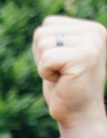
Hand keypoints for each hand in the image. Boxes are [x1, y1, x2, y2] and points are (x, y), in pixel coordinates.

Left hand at [34, 15, 106, 137]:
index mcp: (91, 28)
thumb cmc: (65, 86)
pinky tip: (62, 80)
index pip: (48, 23)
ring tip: (62, 75)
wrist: (79, 114)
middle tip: (61, 72)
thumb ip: (56, 36)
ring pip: (43, 43)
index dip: (44, 48)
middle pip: (42, 32)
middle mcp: (96, 31)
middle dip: (43, 56)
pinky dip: (46, 73)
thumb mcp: (60, 54)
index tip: (61, 63)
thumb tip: (45, 24)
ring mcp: (93, 43)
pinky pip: (46, 59)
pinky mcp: (86, 57)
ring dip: (44, 65)